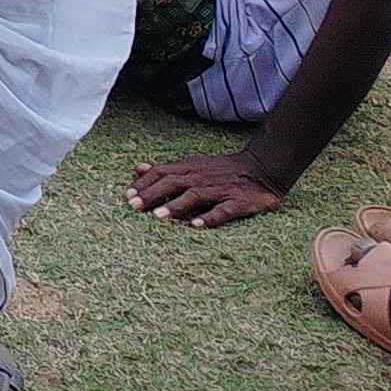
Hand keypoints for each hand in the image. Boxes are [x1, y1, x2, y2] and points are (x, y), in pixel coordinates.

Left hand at [127, 149, 287, 227]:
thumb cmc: (222, 170)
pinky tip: (196, 226)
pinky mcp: (238, 202)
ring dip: (175, 206)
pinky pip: (223, 210)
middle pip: (173, 183)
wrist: (262, 168)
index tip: (127, 195)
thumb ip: (166, 169)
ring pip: (195, 196)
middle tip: (134, 207)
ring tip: (158, 217)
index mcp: (190, 168)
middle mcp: (201, 178)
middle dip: (152, 194)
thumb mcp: (192, 164)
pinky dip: (209, 217)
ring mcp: (220, 190)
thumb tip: (137, 168)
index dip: (144, 183)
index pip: (162, 172)